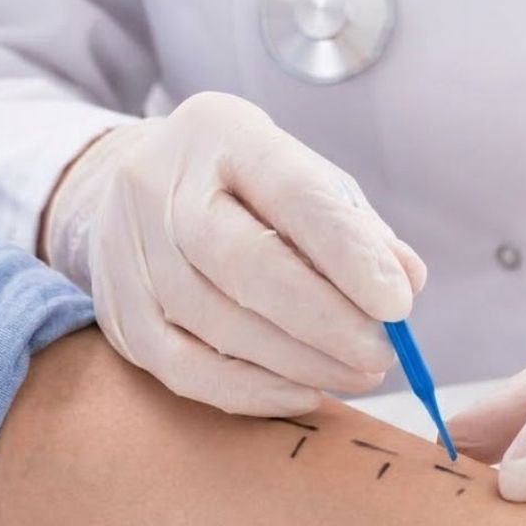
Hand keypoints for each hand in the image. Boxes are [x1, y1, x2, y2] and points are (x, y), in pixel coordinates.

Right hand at [44, 92, 424, 414]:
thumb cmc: (247, 189)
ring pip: (217, 324)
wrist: (138, 191)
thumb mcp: (305, 178)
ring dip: (301, 362)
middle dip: (326, 321)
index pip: (291, 193)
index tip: (399, 303)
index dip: (348, 254)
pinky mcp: (118, 314)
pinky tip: (305, 392)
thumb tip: (406, 280)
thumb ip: (356, 227)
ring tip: (359, 374)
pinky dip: (253, 391)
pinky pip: (185, 370)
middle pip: (244, 264)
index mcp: (222, 133)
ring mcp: (129, 252)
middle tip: (382, 353)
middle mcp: (161, 186)